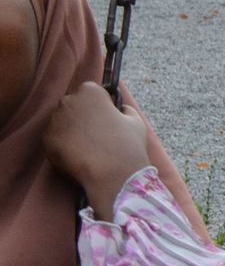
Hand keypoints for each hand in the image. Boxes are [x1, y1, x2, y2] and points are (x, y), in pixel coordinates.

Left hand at [42, 82, 152, 219]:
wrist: (114, 175)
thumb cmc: (128, 146)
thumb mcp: (136, 122)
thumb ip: (125, 110)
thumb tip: (121, 109)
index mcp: (90, 91)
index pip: (91, 92)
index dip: (101, 106)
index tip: (108, 120)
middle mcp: (68, 100)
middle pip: (74, 106)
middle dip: (83, 117)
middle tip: (98, 136)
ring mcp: (55, 119)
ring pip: (63, 123)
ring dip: (73, 132)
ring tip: (90, 149)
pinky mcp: (47, 139)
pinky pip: (56, 140)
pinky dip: (65, 147)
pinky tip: (81, 157)